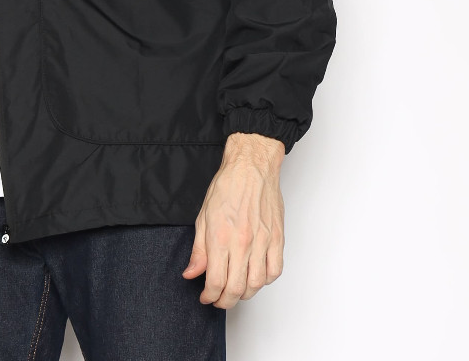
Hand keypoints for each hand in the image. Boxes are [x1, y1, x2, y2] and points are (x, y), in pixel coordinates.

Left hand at [182, 132, 284, 308]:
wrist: (251, 168)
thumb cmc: (227, 187)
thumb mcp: (203, 216)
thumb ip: (198, 249)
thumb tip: (191, 273)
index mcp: (220, 237)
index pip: (215, 281)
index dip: (209, 296)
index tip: (205, 297)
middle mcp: (243, 243)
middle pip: (236, 289)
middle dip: (225, 301)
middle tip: (218, 300)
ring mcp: (262, 242)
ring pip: (256, 285)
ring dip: (244, 294)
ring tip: (235, 291)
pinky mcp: (277, 239)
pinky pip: (274, 271)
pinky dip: (264, 281)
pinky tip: (255, 277)